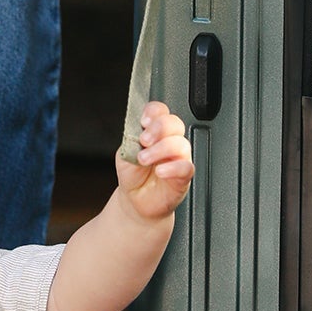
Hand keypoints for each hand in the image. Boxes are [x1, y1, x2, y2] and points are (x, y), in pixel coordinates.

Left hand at [115, 103, 194, 220]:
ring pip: (181, 144)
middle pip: (175, 123)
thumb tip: (138, 132)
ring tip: (144, 160)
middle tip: (144, 141)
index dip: (153, 112)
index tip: (143, 122)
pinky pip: (186, 167)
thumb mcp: (125, 153)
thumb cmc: (133, 174)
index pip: (160, 111)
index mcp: (155, 131)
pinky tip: (160, 171)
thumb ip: (132, 140)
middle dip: (159, 128)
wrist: (135, 199)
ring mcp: (178, 157)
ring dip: (161, 149)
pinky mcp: (183, 176)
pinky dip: (172, 167)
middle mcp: (169, 140)